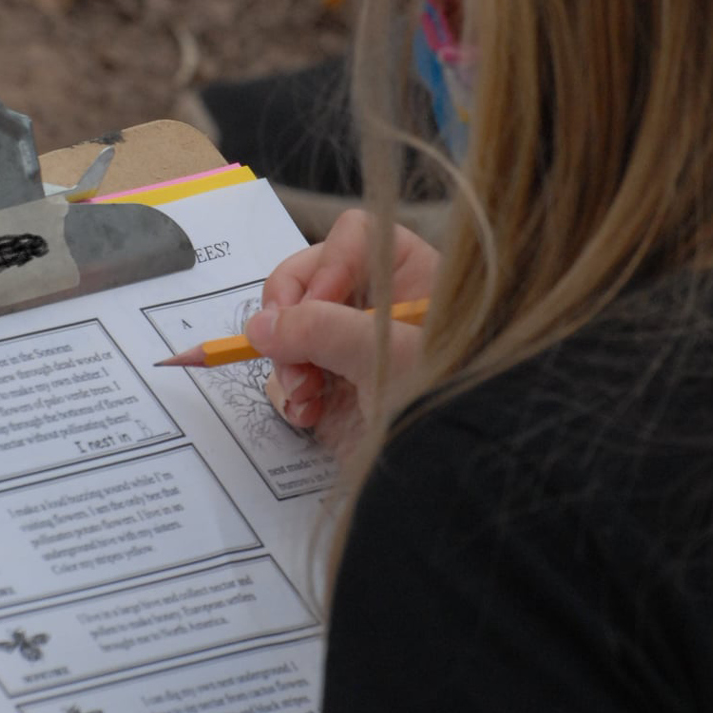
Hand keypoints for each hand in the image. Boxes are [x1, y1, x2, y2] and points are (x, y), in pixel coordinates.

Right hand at [246, 210, 439, 450]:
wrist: (452, 475)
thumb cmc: (445, 406)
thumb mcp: (386, 358)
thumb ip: (322, 330)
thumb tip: (261, 326)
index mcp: (414, 280)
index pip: (356, 236)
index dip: (329, 262)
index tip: (317, 303)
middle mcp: (379, 307)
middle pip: (309, 278)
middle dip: (292, 316)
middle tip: (288, 348)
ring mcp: (351, 347)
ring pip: (289, 327)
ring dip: (287, 360)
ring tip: (307, 392)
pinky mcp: (331, 387)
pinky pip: (287, 372)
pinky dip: (289, 393)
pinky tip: (309, 413)